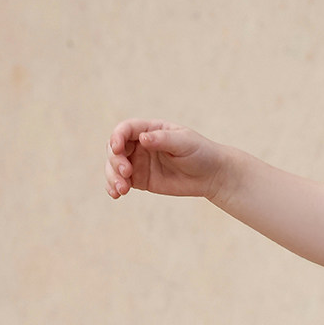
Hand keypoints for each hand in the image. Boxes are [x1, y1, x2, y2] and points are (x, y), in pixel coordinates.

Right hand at [105, 119, 228, 201]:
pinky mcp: (140, 180)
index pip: (125, 129)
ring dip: (112, 176)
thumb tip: (143, 138)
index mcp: (149, 130)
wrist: (211, 175)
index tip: (117, 148)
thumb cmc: (200, 153)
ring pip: (114, 166)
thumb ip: (163, 140)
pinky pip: (121, 182)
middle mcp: (139, 144)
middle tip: (126, 172)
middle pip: (115, 148)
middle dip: (115, 160)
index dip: (117, 137)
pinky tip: (115, 194)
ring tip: (122, 189)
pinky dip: (114, 187)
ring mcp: (138, 162)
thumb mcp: (184, 143)